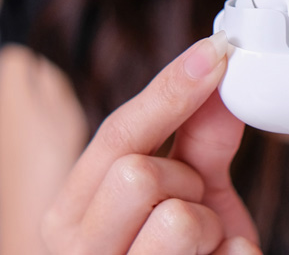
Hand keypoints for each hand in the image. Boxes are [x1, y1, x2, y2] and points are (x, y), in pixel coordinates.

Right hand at [41, 32, 260, 253]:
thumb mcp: (184, 192)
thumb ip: (196, 137)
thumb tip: (217, 75)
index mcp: (70, 214)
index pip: (115, 136)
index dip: (171, 88)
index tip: (216, 53)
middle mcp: (79, 253)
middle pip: (137, 174)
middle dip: (183, 181)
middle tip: (191, 202)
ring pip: (176, 221)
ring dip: (209, 225)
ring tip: (202, 243)